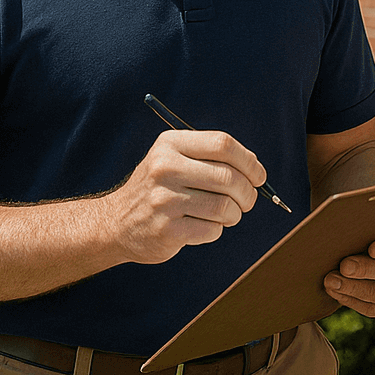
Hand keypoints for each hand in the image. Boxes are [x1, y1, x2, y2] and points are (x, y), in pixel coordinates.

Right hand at [106, 130, 264, 264]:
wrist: (116, 222)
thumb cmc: (159, 187)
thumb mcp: (174, 158)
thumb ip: (211, 158)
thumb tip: (256, 170)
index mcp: (170, 144)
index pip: (222, 144)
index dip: (249, 161)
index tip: (258, 175)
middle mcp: (165, 168)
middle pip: (228, 177)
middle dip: (248, 192)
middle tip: (247, 201)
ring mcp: (164, 200)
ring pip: (224, 207)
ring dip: (234, 214)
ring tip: (227, 215)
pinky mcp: (166, 230)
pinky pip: (212, 230)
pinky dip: (217, 230)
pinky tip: (204, 226)